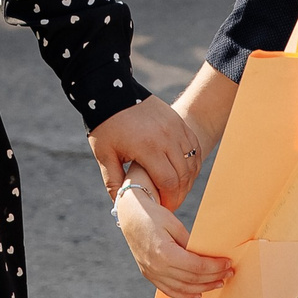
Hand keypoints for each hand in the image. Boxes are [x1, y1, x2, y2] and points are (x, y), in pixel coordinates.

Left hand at [88, 93, 201, 209]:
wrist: (111, 90)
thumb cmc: (105, 124)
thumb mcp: (104, 155)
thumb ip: (113, 182)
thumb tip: (120, 205)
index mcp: (147, 147)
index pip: (168, 181)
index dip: (168, 199)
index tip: (162, 207)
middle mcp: (166, 137)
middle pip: (183, 175)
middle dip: (178, 193)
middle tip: (170, 202)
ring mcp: (176, 127)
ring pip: (192, 161)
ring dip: (187, 179)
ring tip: (175, 189)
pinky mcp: (179, 121)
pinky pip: (194, 147)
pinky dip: (192, 162)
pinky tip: (183, 172)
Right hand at [115, 170, 232, 297]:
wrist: (130, 217)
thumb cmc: (153, 216)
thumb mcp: (175, 225)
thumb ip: (190, 244)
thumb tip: (208, 257)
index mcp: (164, 253)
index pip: (196, 267)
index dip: (215, 267)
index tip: (228, 263)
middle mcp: (156, 267)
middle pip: (192, 279)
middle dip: (213, 277)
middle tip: (228, 273)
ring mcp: (151, 273)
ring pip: (182, 289)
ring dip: (203, 288)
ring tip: (218, 283)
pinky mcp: (149, 275)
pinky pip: (169, 291)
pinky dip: (185, 295)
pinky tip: (198, 293)